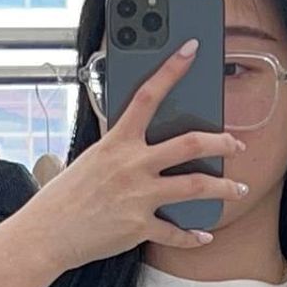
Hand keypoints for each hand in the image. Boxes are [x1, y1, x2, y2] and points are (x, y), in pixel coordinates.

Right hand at [12, 39, 248, 272]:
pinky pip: (175, 233)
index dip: (171, 69)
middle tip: (236, 144)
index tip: (191, 49)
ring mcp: (138, 196)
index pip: (148, 95)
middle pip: (189, 144)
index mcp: (117, 142)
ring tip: (238, 189)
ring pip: (195, 187)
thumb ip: (119, 147)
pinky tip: (203, 236)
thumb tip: (140, 139)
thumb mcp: (92, 159)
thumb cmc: (66, 196)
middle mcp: (132, 165)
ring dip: (223, 187)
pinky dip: (193, 237)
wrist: (48, 233)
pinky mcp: (139, 226)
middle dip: (220, 142)